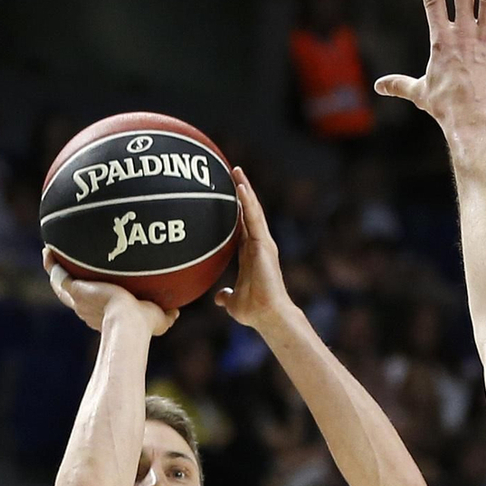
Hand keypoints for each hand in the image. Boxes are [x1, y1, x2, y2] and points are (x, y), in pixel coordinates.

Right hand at [43, 250, 176, 337]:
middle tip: (70, 266)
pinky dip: (51, 262)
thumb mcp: (158, 319)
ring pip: (61, 283)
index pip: (94, 304)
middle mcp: (87, 308)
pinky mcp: (74, 290)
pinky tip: (48, 249)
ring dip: (56, 269)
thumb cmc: (143, 327)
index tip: (95, 285)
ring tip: (52, 253)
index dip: (93, 294)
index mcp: (104, 314)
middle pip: (75, 292)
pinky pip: (57, 273)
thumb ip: (166, 315)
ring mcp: (78, 299)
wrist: (128, 323)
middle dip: (72, 280)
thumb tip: (176, 312)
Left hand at [213, 171, 286, 332]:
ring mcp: (263, 243)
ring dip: (244, 189)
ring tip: (236, 170)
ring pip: (253, 210)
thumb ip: (226, 296)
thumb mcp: (233, 302)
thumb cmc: (253, 310)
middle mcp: (258, 245)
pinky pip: (254, 218)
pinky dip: (247, 202)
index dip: (236, 209)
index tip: (228, 193)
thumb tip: (218, 297)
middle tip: (232, 171)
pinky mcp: (265, 244)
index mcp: (250, 253)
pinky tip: (240, 187)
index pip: (242, 225)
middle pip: (248, 211)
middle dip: (241, 191)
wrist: (267, 316)